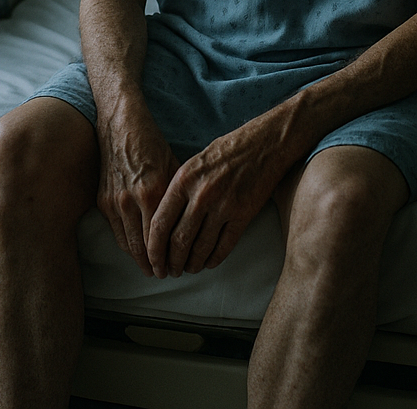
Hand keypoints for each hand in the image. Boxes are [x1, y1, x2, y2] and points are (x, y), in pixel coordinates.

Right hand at [96, 113, 180, 276]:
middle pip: (143, 248)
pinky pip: (115, 232)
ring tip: (152, 268)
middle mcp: (132, 201)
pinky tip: (137, 250)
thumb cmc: (152, 144)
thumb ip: (178, 197)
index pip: (161, 239)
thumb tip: (189, 222)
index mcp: (153, 192)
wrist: (121, 126)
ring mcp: (114, 202)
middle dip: (155, 265)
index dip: (169, 258)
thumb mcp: (175, 167)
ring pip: (127, 244)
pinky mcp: (103, 201)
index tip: (177, 268)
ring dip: (140, 260)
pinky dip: (127, 245)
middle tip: (166, 274)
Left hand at [145, 121, 290, 279]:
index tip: (152, 261)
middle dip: (171, 262)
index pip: (160, 223)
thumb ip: (178, 190)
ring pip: (200, 248)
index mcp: (184, 180)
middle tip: (169, 271)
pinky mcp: (243, 215)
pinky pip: (224, 246)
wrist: (264, 145)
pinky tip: (209, 262)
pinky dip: (214, 259)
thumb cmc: (226, 152)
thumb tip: (164, 223)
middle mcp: (201, 194)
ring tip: (188, 269)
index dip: (154, 248)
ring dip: (192, 264)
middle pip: (178, 241)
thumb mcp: (194, 164)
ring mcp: (224, 206)